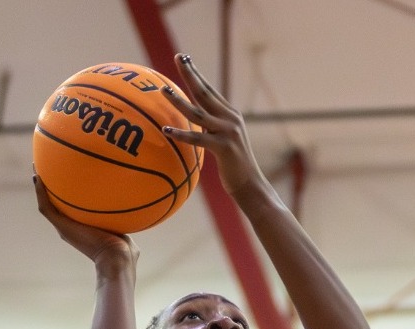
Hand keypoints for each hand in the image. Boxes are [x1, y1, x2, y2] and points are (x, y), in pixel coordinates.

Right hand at [33, 174, 137, 266]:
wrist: (117, 258)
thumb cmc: (126, 251)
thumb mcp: (126, 231)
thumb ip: (125, 219)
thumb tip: (134, 206)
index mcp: (82, 229)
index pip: (71, 210)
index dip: (68, 196)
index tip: (67, 180)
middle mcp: (70, 228)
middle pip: (56, 205)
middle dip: (51, 188)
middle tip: (46, 170)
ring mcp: (65, 228)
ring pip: (47, 204)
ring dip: (40, 187)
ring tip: (36, 168)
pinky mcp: (62, 227)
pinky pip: (46, 207)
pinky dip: (40, 193)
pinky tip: (37, 176)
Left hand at [159, 54, 267, 203]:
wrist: (251, 185)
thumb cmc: (234, 167)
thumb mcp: (223, 141)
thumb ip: (211, 128)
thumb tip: (193, 121)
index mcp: (229, 115)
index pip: (209, 90)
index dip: (196, 74)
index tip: (183, 59)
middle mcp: (230, 119)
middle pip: (205, 92)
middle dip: (190, 74)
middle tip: (178, 57)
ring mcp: (228, 132)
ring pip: (198, 113)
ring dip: (179, 101)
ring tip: (163, 90)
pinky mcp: (224, 147)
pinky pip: (198, 139)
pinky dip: (181, 134)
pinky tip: (166, 130)